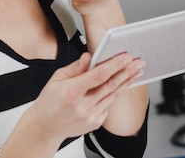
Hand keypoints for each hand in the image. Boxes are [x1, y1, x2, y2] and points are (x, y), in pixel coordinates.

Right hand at [26, 52, 143, 140]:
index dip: (114, 65)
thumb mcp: (57, 78)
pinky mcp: (95, 122)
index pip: (98, 76)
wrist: (45, 127)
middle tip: (139, 61)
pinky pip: (109, 104)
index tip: (126, 56)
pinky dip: (117, 93)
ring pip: (113, 95)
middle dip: (127, 71)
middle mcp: (82, 106)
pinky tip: (124, 83)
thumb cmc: (49, 101)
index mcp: (71, 92)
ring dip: (127, 81)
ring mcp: (90, 116)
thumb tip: (89, 56)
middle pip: (110, 85)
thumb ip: (75, 67)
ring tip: (137, 71)